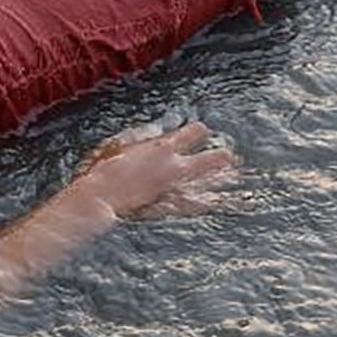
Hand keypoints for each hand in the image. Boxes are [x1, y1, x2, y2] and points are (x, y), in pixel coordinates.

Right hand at [58, 121, 237, 219]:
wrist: (102, 196)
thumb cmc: (105, 168)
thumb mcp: (121, 144)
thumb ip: (142, 140)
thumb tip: (155, 135)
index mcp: (163, 146)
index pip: (191, 133)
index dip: (197, 131)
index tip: (201, 130)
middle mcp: (175, 166)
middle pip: (207, 160)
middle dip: (219, 158)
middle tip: (231, 158)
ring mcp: (175, 188)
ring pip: (206, 183)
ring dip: (220, 180)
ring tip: (234, 178)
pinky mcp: (170, 205)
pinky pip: (195, 204)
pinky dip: (208, 203)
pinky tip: (218, 202)